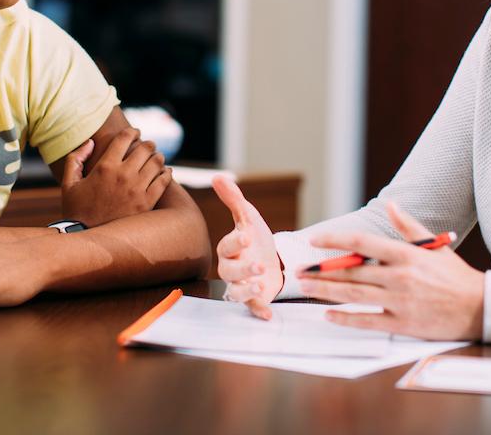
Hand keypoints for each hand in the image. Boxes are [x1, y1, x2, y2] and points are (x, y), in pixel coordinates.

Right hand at [60, 129, 171, 225]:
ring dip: (157, 157)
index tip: (135, 133)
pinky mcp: (147, 203)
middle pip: (145, 148)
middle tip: (148, 146)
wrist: (87, 238)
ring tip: (155, 158)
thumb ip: (76, 158)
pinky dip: (166, 173)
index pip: (125, 138)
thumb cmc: (76, 209)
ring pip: (157, 162)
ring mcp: (137, 189)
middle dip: (147, 144)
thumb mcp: (68, 183)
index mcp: (105, 167)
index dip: (132, 132)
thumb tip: (91, 142)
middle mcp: (123, 175)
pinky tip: (164, 173)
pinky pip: (164, 181)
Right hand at [212, 174, 282, 319]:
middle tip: (258, 265)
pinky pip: (252, 308)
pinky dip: (259, 311)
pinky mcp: (254, 300)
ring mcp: (242, 285)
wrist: (272, 260)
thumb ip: (234, 200)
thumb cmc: (255, 239)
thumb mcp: (248, 218)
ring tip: (260, 286)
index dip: (235, 242)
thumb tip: (217, 177)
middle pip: (229, 272)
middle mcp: (231, 269)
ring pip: (236, 292)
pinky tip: (268, 314)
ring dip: (246, 291)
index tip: (247, 236)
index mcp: (229, 249)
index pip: (227, 246)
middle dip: (242, 269)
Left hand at [296, 202, 484, 340]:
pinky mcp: (403, 323)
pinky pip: (368, 320)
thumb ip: (408, 226)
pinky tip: (329, 315)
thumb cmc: (455, 276)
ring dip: (325, 290)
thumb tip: (391, 204)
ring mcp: (400, 301)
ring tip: (305, 287)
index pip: (361, 242)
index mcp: (406, 254)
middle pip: (351, 270)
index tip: (314, 239)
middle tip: (299, 270)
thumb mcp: (433, 245)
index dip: (334, 240)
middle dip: (321, 270)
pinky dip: (346, 318)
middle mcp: (400, 276)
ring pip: (354, 294)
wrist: (481, 308)